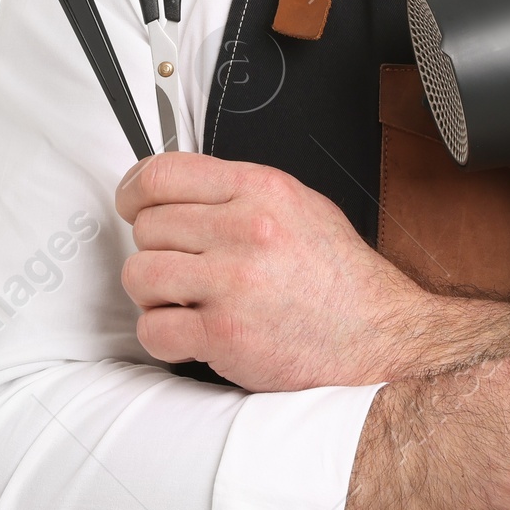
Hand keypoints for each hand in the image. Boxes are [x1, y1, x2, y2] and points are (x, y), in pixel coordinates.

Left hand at [115, 152, 509, 390]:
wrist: (376, 335)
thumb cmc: (338, 277)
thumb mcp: (300, 205)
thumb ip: (240, 193)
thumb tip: (180, 189)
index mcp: (261, 189)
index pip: (163, 173)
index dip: (135, 189)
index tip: (132, 203)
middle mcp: (245, 228)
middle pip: (148, 225)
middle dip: (157, 247)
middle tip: (183, 265)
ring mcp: (232, 282)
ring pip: (139, 274)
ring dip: (154, 292)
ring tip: (185, 299)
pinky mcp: (223, 334)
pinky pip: (152, 329)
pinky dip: (162, 336)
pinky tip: (190, 332)